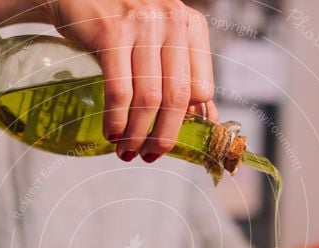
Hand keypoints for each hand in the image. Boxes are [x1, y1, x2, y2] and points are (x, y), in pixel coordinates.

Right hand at [42, 0, 216, 161]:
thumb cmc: (120, 21)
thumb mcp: (158, 39)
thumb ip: (181, 73)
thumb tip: (206, 120)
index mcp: (191, 25)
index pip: (202, 88)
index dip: (185, 122)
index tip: (167, 137)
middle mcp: (172, 21)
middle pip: (177, 98)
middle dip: (162, 137)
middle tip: (148, 156)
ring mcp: (142, 25)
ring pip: (148, 99)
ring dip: (136, 135)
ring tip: (126, 151)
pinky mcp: (112, 32)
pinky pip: (119, 91)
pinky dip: (116, 121)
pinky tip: (111, 133)